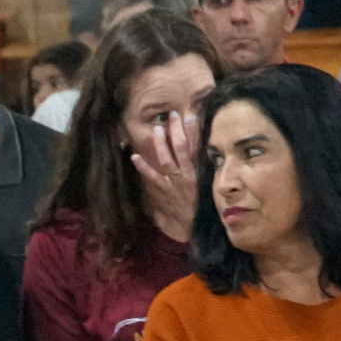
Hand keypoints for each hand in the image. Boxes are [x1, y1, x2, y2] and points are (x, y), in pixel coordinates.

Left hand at [129, 108, 199, 232]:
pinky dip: (143, 168)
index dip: (192, 132)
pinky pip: (153, 178)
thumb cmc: (201, 203)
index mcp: (198, 171)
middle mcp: (186, 175)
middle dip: (176, 131)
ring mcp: (174, 183)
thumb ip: (202, 167)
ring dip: (161, 145)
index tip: (189, 116)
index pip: (196, 147)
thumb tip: (203, 148)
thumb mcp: (206, 183)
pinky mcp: (164, 192)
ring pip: (167, 161)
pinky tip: (134, 156)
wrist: (194, 225)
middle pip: (182, 149)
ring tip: (156, 130)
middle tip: (172, 115)